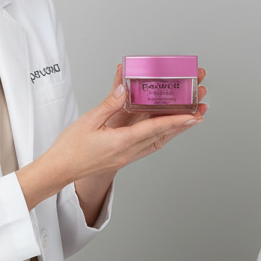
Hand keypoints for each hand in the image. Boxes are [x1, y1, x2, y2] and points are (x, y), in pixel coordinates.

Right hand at [18, 69, 207, 212]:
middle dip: (183, 121)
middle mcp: (129, 152)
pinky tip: (167, 127)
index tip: (194, 115)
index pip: (154, 129)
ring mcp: (128, 156)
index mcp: (120, 143)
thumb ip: (109, 104)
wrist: (60, 171)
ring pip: (159, 141)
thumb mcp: (88, 121)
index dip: (176, 121)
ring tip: (191, 116)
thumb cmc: (70, 148)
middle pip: (162, 134)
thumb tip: (125, 90)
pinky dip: (161, 134)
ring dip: (176, 129)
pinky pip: (149, 144)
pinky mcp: (124, 156)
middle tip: (200, 109)